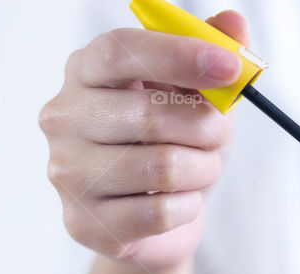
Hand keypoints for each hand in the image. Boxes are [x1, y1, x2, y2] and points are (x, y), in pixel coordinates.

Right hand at [38, 12, 248, 269]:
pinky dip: (188, 207)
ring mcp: (67, 173)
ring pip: (162, 167)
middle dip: (206, 128)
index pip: (120, 51)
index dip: (179, 55)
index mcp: (85, 73)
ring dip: (202, 170)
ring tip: (199, 169)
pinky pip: (160, 212)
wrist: (156, 223)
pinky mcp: (85, 223)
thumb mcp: (197, 97)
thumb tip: (235, 25)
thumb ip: (212, 57)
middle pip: (150, 115)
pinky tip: (179, 202)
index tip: (229, 67)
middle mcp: (63, 119)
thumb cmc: (174, 147)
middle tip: (219, 134)